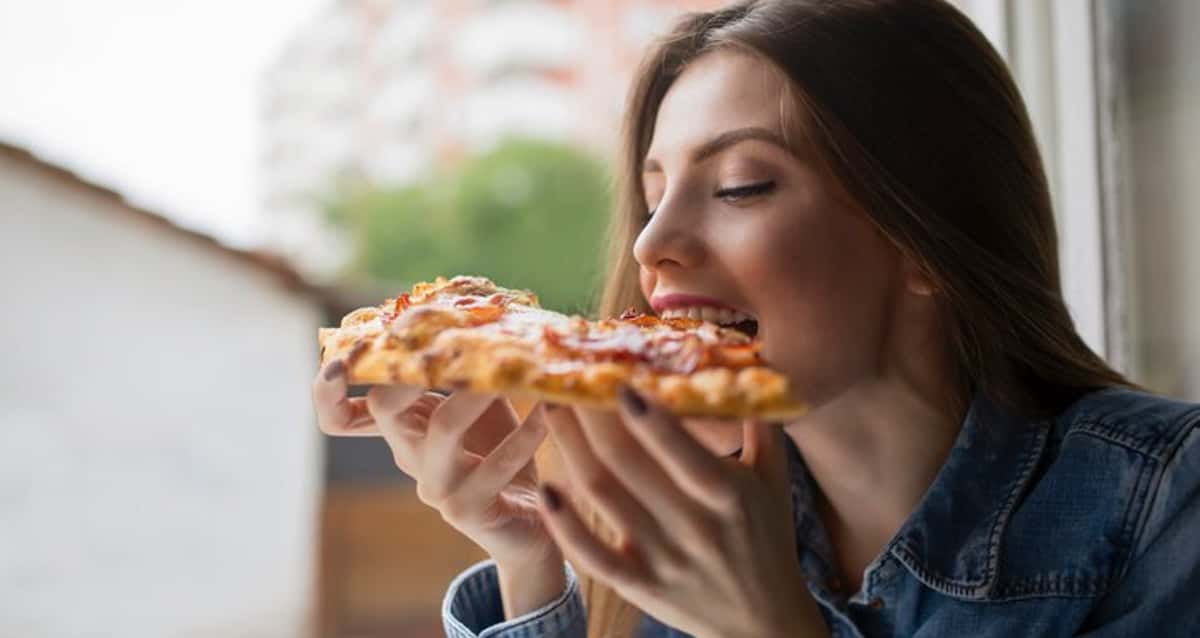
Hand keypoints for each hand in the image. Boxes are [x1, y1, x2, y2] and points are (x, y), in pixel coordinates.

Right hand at [311, 358, 558, 569]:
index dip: (328, 389)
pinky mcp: (469, 510)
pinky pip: (495, 466)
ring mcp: (436, 486)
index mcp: (402, 427)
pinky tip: (548, 413)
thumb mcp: (481, 402)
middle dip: (407, 367)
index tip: (339, 357)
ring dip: (477, 392)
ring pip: (443, 429)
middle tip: (441, 336)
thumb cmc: (502, 450)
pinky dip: (525, 434)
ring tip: (507, 371)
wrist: (530, 521)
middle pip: (384, 408)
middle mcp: (410, 455)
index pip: (341, 414)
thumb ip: (466, 368)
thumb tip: (476, 309)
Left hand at [537, 388, 827, 637]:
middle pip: (627, 464)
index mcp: (728, 495)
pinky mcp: (639, 586)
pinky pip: (593, 556)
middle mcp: (693, 527)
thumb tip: (752, 362)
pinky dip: (566, 526)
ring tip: (552, 407)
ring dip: (570, 448)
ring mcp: (662, 559)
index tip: (618, 380)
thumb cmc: (767, 538)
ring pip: (603, 496)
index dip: (649, 418)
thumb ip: (763, 420)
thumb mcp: (774, 478)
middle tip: (567, 375)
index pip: (683, 452)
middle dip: (591, 416)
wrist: (764, 622)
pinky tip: (547, 489)